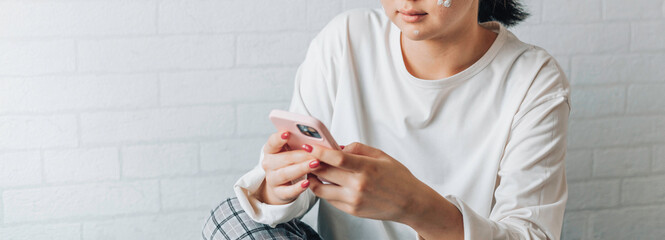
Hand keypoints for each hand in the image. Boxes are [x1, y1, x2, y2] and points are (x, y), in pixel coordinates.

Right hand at [256, 131, 320, 204]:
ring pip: (285, 173)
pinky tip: (307, 183)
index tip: (287, 133)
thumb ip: (299, 144)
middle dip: (301, 155)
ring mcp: (272, 179)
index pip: (272, 142)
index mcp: (270, 150)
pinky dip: (297, 188)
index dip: (279, 138)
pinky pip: (288, 191)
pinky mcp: (278, 192)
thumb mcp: (291, 151)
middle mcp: (268, 164)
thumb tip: (318, 139)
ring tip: (315, 164)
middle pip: (283, 158)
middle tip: (315, 153)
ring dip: (301, 168)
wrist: (282, 184)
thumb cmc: (290, 162)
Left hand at [304, 142, 424, 221]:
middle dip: (312, 163)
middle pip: (325, 172)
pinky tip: (326, 182)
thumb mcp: (382, 156)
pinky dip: (325, 190)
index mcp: (367, 168)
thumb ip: (359, 148)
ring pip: (322, 189)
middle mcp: (358, 185)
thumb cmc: (398, 178)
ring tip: (312, 171)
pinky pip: (330, 199)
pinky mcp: (352, 211)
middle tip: (304, 156)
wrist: (410, 203)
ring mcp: (354, 200)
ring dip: (313, 179)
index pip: (337, 158)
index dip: (319, 151)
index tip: (308, 146)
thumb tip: (338, 147)